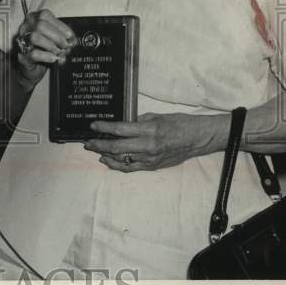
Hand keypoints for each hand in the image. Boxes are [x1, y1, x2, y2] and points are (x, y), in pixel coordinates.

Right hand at [13, 10, 76, 90]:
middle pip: (40, 25)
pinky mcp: (23, 56)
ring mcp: (22, 41)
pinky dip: (47, 56)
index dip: (60, 26)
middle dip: (57, 36)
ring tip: (59, 52)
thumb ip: (62, 36)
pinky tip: (54, 58)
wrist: (32, 66)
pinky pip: (34, 54)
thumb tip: (72, 41)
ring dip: (51, 46)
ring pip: (35, 37)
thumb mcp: (53, 38)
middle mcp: (26, 27)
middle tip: (65, 45)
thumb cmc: (43, 48)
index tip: (70, 36)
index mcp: (33, 18)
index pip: (45, 15)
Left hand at [84, 112, 226, 171]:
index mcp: (149, 130)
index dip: (104, 128)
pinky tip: (109, 161)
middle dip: (99, 145)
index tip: (93, 125)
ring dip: (106, 155)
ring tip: (95, 150)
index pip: (120, 129)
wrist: (197, 139)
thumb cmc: (179, 124)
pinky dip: (117, 165)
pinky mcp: (153, 166)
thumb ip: (138, 122)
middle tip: (88, 142)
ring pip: (122, 160)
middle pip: (117, 148)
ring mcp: (150, 159)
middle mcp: (148, 147)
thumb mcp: (157, 116)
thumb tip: (122, 126)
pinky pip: (131, 168)